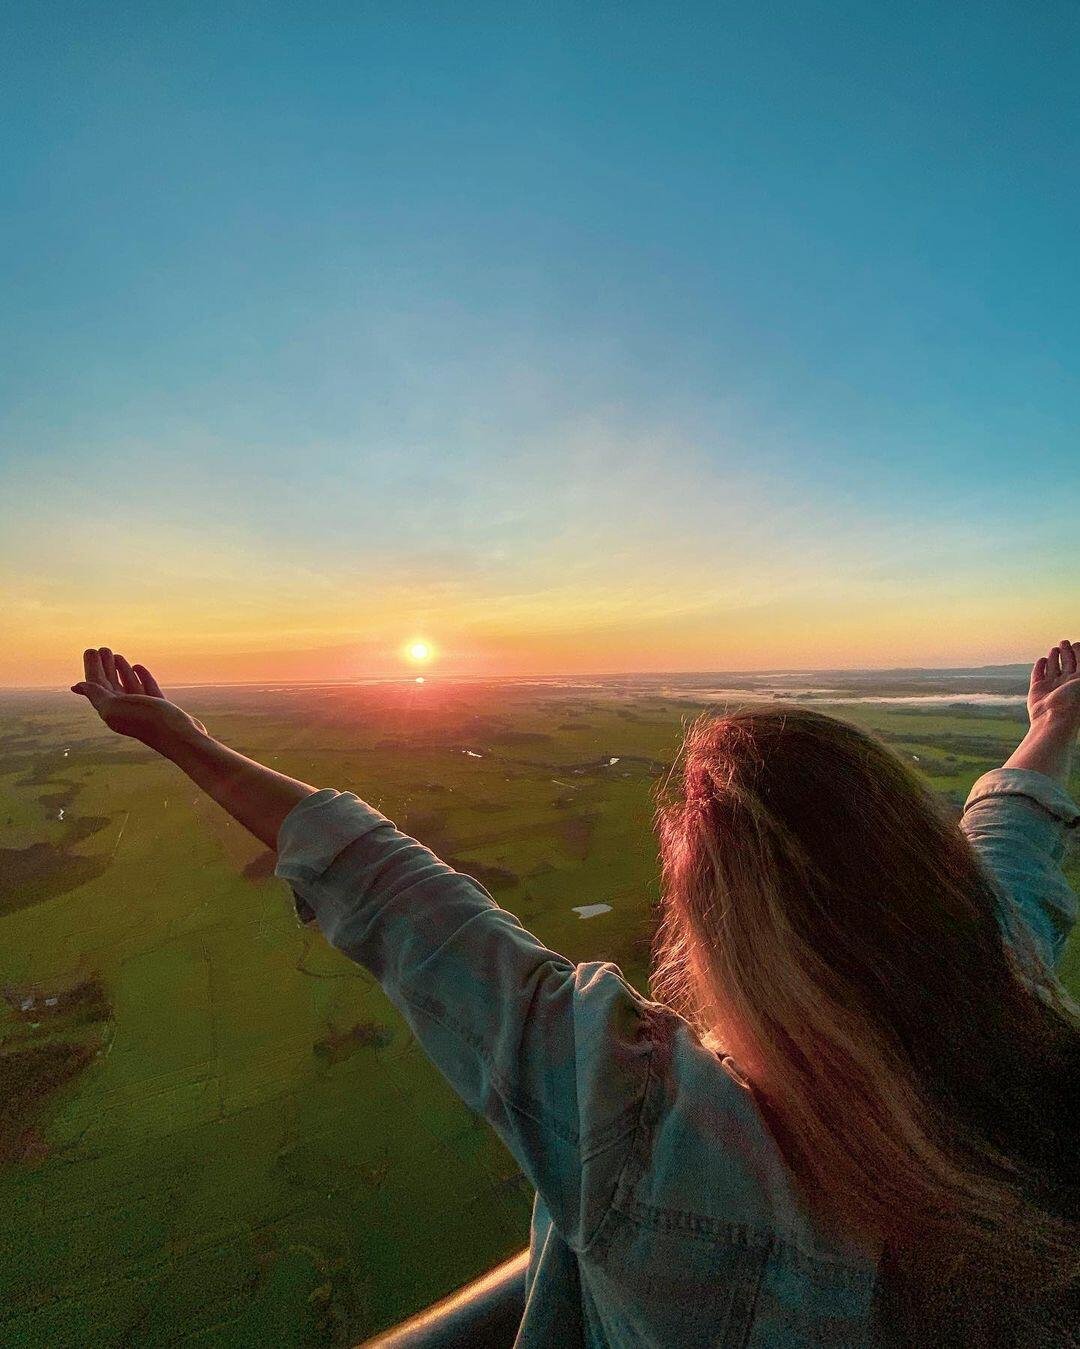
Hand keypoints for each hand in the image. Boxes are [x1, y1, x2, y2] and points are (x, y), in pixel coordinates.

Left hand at [70, 647, 207, 750]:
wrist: (180, 736)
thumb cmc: (147, 721)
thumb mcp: (114, 707)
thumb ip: (96, 695)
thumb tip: (79, 686)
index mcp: (110, 710)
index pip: (96, 685)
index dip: (92, 668)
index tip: (91, 651)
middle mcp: (124, 710)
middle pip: (110, 685)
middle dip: (104, 667)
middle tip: (103, 649)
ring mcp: (143, 709)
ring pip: (128, 686)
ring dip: (121, 671)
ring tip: (117, 656)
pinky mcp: (160, 708)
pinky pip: (147, 689)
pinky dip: (141, 677)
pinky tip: (138, 667)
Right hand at [1027, 639, 1079, 733]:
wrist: (1055, 720)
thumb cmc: (1074, 702)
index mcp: (1079, 682)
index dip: (1079, 653)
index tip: (1077, 643)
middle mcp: (1066, 684)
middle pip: (1067, 664)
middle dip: (1067, 652)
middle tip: (1064, 642)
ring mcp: (1051, 687)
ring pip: (1053, 668)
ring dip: (1054, 657)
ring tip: (1055, 649)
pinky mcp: (1036, 689)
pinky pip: (1038, 675)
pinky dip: (1040, 666)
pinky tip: (1042, 660)